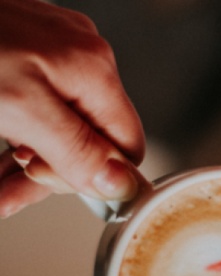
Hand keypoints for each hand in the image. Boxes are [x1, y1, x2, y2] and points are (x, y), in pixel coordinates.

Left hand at [0, 0, 144, 217]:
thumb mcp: (21, 109)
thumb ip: (77, 150)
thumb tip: (121, 184)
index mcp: (94, 71)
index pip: (127, 146)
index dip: (97, 178)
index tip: (56, 189)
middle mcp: (82, 61)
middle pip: (91, 141)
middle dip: (52, 174)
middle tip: (12, 191)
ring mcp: (54, 57)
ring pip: (60, 131)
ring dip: (28, 167)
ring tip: (0, 189)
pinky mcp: (27, 59)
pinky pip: (37, 113)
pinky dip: (17, 139)